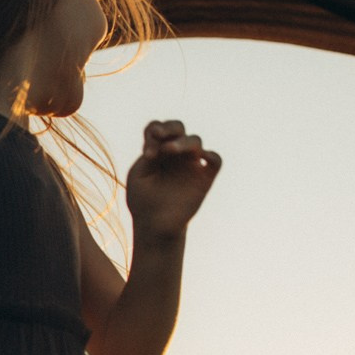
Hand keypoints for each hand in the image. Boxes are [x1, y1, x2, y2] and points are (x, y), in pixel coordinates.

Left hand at [126, 120, 221, 240]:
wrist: (155, 226)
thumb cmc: (144, 201)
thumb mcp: (139, 176)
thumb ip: (149, 156)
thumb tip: (160, 141)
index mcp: (158, 149)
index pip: (158, 129)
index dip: (153, 132)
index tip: (147, 153)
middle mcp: (176, 153)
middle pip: (178, 127)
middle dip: (169, 128)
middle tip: (158, 136)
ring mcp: (191, 164)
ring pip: (195, 141)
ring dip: (182, 142)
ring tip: (169, 150)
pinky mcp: (204, 178)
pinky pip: (215, 160)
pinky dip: (211, 155)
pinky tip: (201, 157)